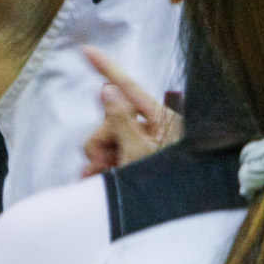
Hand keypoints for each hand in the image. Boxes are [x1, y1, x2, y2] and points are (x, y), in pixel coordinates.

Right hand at [81, 47, 181, 175]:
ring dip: (99, 158)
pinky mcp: (136, 158)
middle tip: (102, 165)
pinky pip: (110, 153)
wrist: (177, 214)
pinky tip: (96, 180)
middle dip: (100, 141)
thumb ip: (120, 120)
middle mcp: (152, 127)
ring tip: (102, 177)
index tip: (86, 49)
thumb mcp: (139, 152)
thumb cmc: (167, 183)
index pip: (128, 86)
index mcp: (160, 118)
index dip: (106, 67)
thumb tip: (107, 90)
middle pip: (110, 118)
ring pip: (106, 138)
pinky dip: (101, 166)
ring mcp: (143, 143)